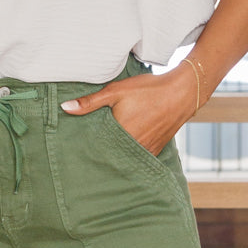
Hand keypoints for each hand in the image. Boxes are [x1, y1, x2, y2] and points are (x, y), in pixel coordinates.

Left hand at [60, 65, 201, 153]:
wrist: (182, 92)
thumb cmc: (148, 90)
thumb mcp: (115, 91)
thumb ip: (90, 102)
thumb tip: (65, 108)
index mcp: (120, 134)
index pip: (96, 148)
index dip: (86, 150)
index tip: (75, 152)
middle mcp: (133, 147)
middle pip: (110, 155)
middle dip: (98, 155)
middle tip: (83, 157)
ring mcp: (145, 150)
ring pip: (124, 158)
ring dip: (114, 156)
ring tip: (101, 155)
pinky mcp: (155, 150)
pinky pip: (137, 157)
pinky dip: (128, 155)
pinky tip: (121, 150)